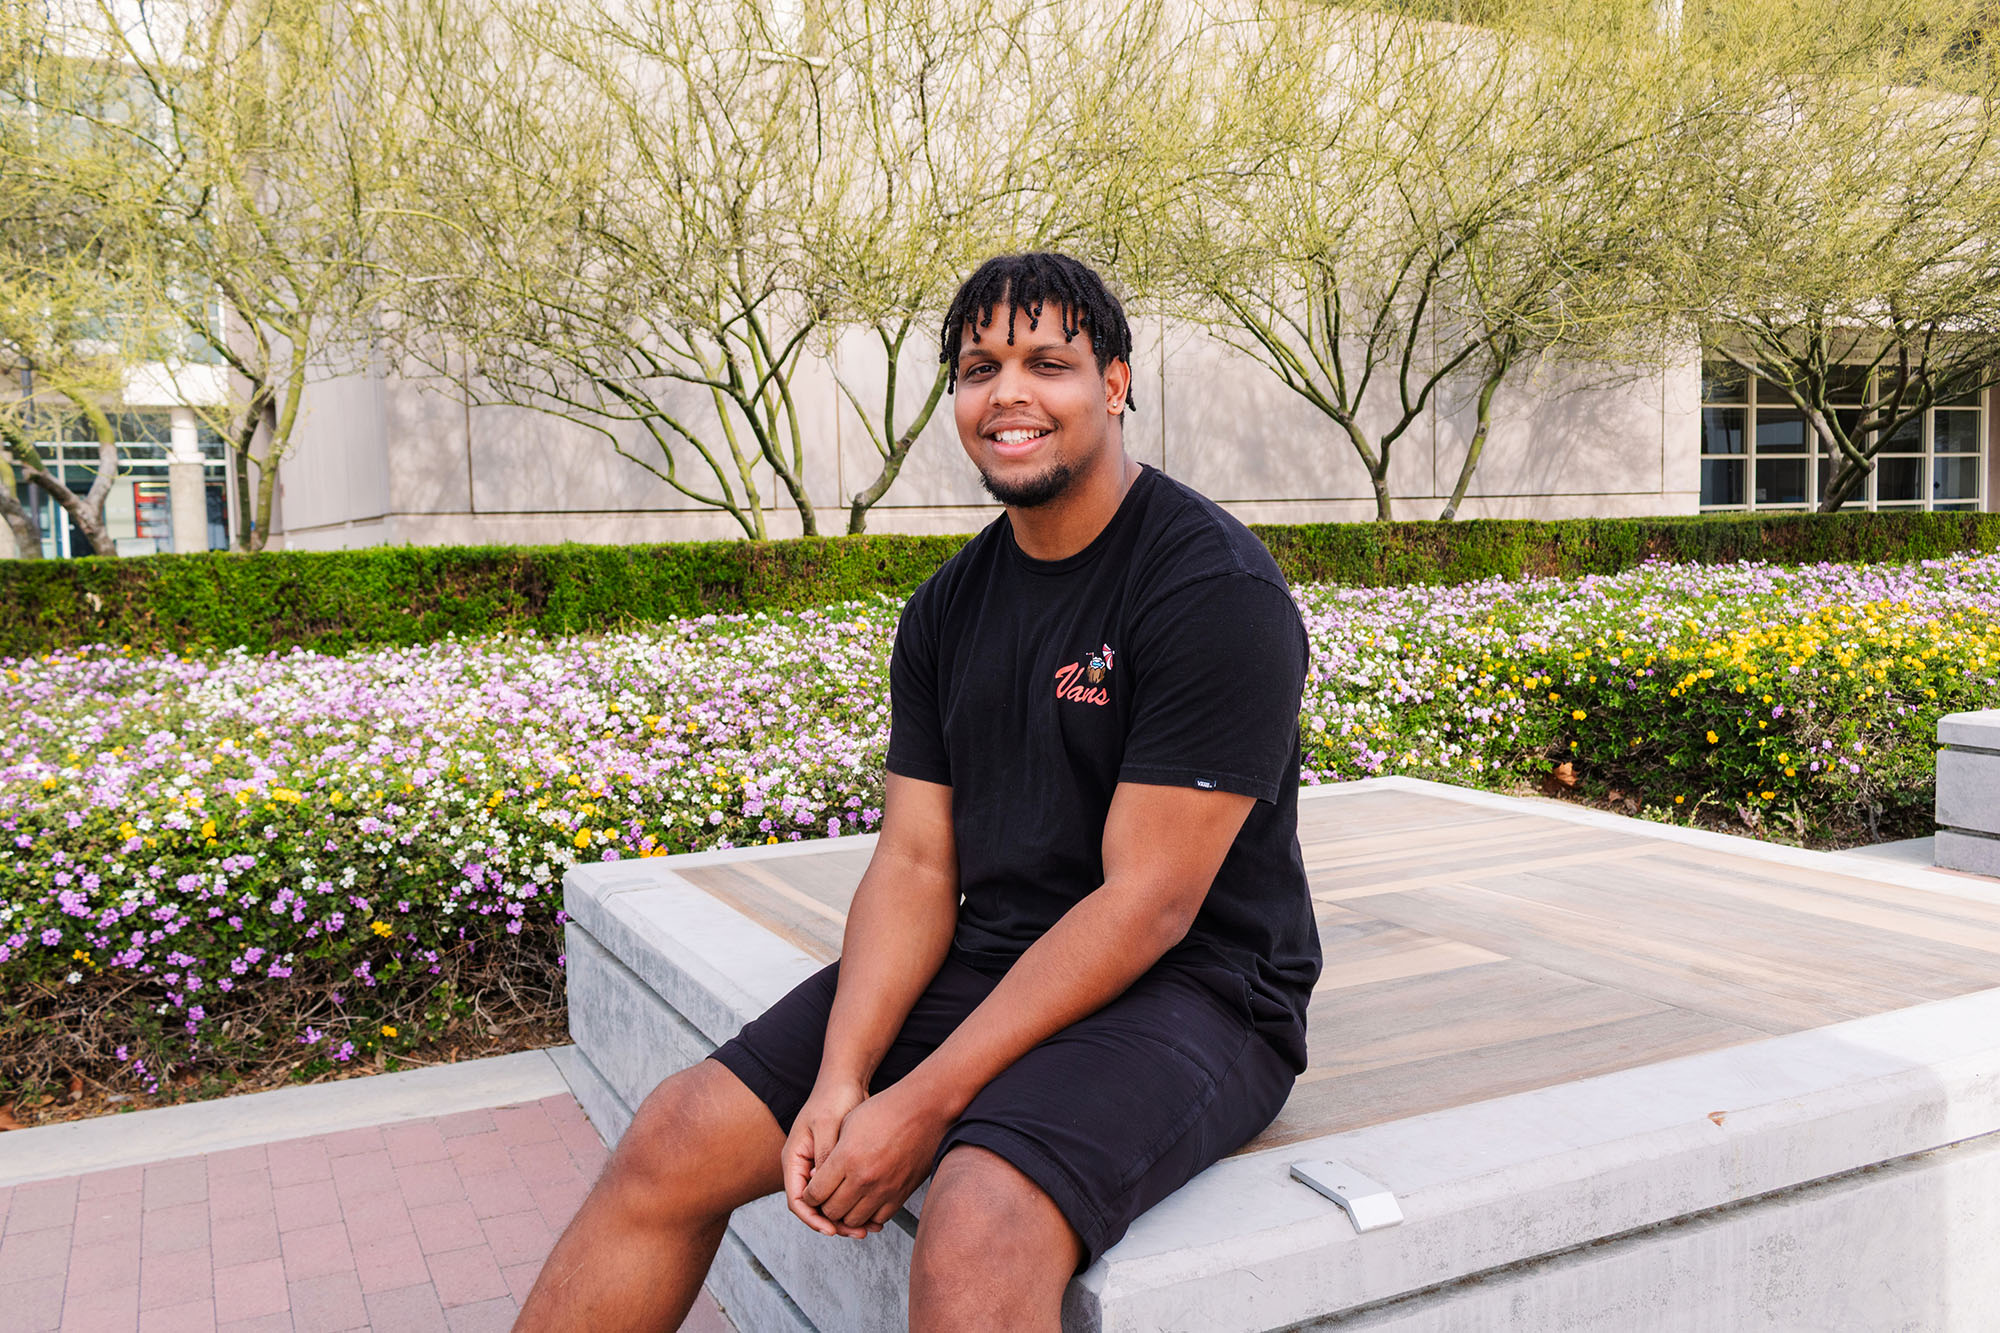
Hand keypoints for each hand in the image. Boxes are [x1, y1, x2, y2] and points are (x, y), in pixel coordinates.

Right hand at [783, 1078, 870, 1237]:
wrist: (846, 1082)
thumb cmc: (834, 1099)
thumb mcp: (828, 1126)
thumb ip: (825, 1156)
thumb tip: (824, 1186)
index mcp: (794, 1160)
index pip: (797, 1200)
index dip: (813, 1218)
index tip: (831, 1229)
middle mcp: (805, 1167)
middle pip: (814, 1207)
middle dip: (833, 1223)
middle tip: (857, 1232)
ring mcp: (820, 1168)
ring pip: (829, 1203)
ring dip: (846, 1217)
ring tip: (868, 1228)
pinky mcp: (837, 1167)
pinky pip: (843, 1193)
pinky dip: (855, 1204)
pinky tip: (874, 1212)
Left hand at [798, 1081, 952, 1235]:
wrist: (924, 1110)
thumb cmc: (886, 1110)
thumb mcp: (849, 1123)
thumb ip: (831, 1153)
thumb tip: (819, 1174)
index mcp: (846, 1158)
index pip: (815, 1194)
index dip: (808, 1196)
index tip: (811, 1192)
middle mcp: (863, 1178)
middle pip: (832, 1211)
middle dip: (824, 1206)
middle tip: (827, 1197)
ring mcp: (884, 1189)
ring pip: (854, 1220)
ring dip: (846, 1213)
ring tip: (846, 1200)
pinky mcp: (900, 1194)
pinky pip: (878, 1218)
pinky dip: (869, 1214)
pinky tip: (867, 1200)